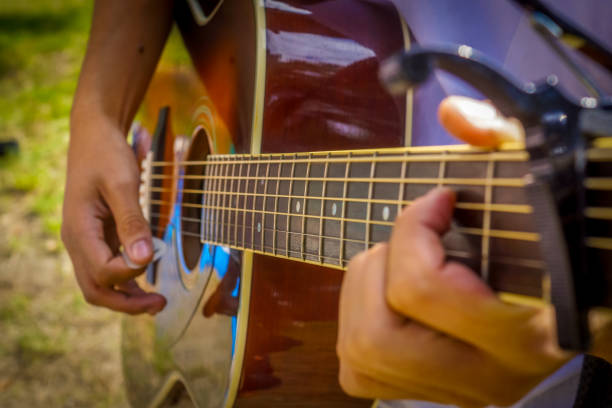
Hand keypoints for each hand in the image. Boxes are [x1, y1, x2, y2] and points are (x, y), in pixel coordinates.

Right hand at [61, 116, 165, 313]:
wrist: (95, 134)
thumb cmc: (107, 154)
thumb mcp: (123, 184)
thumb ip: (132, 222)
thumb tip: (143, 260)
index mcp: (79, 230)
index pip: (101, 271)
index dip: (129, 273)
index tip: (155, 256)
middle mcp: (78, 241)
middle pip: (95, 289)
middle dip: (126, 303)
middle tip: (159, 304)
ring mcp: (87, 240)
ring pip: (100, 282)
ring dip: (127, 296)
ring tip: (157, 300)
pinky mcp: (98, 236)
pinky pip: (108, 266)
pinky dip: (126, 279)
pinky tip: (147, 278)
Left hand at [337, 96, 572, 406]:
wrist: (572, 321)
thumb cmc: (559, 246)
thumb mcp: (546, 192)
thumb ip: (508, 144)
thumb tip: (454, 114)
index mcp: (527, 332)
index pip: (427, 288)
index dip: (414, 228)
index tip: (440, 197)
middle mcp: (485, 375)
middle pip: (378, 331)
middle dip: (381, 263)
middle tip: (413, 236)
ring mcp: (451, 390)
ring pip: (361, 349)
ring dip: (363, 288)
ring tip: (401, 258)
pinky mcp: (420, 393)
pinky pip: (356, 369)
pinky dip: (357, 319)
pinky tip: (389, 294)